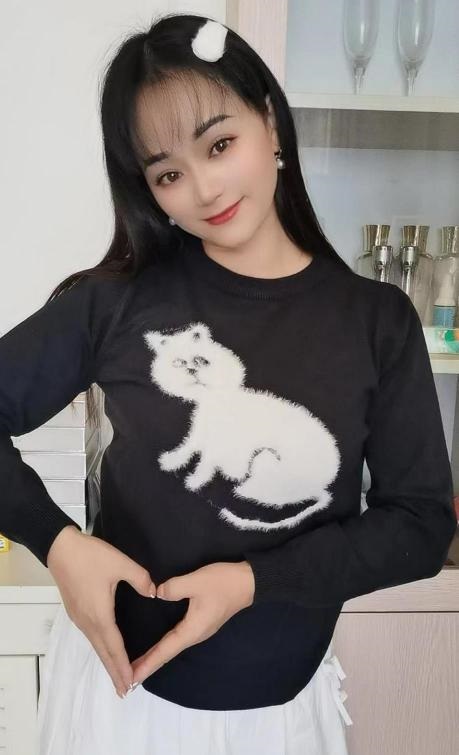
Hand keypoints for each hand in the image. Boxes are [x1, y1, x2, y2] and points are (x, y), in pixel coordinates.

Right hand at [46, 525, 156, 698]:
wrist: (60, 548)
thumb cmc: (90, 556)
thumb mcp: (120, 563)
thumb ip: (141, 579)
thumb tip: (154, 592)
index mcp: (100, 614)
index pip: (114, 647)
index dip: (123, 666)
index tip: (131, 684)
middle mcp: (88, 621)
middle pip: (103, 653)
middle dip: (114, 672)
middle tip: (125, 691)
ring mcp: (79, 617)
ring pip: (96, 645)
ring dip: (107, 661)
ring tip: (117, 676)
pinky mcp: (75, 611)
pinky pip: (91, 636)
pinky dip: (100, 648)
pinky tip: (105, 649)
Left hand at [130, 561, 254, 684]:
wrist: (249, 582)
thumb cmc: (223, 583)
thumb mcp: (196, 581)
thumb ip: (173, 588)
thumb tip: (157, 594)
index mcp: (192, 629)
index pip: (165, 651)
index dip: (147, 664)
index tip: (131, 679)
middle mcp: (195, 635)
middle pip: (167, 653)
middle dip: (147, 665)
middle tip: (126, 678)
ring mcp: (199, 629)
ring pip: (172, 646)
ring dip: (155, 656)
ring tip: (137, 663)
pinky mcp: (201, 622)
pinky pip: (178, 638)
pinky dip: (164, 646)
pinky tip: (158, 645)